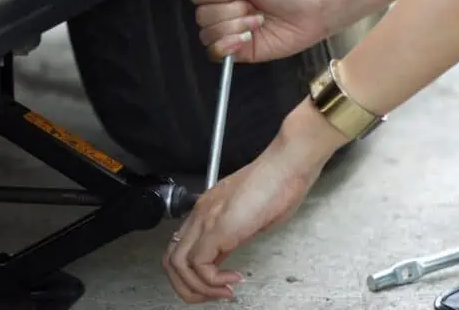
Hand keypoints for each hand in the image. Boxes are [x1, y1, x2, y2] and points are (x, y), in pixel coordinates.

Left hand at [162, 98, 348, 302]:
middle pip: (170, 260)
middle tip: (214, 294)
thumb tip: (229, 254)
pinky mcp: (218, 228)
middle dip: (188, 287)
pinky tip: (233, 279)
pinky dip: (212, 281)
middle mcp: (200, 214)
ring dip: (199, 289)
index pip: (181, 248)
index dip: (193, 274)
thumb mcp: (252, 216)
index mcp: (207, 210)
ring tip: (224, 291)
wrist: (288, 164)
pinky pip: (199, 265)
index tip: (218, 282)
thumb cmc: (279, 183)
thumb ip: (235, 234)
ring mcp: (207, 220)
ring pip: (178, 266)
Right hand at [169, 0, 328, 62]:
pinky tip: (246, 37)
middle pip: (200, 15)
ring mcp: (229, 34)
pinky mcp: (237, 53)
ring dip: (234, 25)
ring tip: (257, 20)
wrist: (308, 8)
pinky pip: (215, 52)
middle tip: (252, 4)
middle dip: (228, 9)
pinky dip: (228, 43)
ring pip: (207, 33)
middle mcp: (223, 12)